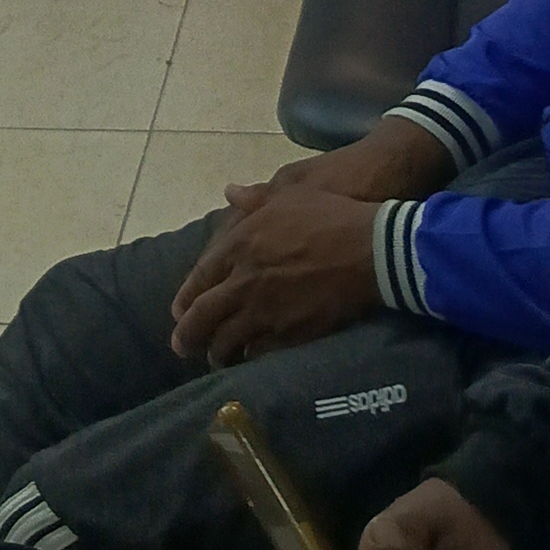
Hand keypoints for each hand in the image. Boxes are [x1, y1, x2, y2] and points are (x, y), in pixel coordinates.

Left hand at [171, 182, 382, 363]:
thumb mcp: (289, 195)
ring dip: (217, 351)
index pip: (199, 277)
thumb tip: (230, 191)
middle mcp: (243, 280)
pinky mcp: (288, 332)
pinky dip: (249, 355)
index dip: (186, 298)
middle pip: (203, 316)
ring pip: (226, 340)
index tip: (179, 312)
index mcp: (239, 245)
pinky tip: (249, 357)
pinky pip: (257, 350)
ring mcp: (264, 310)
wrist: (371, 250)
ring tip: (216, 358)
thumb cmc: (331, 215)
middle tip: (182, 347)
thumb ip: (254, 199)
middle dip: (188, 334)